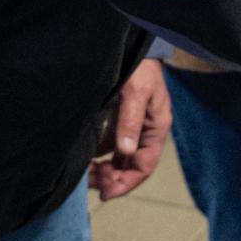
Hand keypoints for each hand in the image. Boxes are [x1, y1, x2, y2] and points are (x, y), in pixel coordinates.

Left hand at [88, 59, 170, 200]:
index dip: (126, 183)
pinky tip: (85, 162)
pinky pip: (110, 150)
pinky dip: (98, 160)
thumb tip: (125, 151)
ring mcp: (131, 129)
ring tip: (85, 176)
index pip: (145, 166)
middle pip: (132, 167)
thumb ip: (130, 122)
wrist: (130, 47)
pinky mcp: (118, 124)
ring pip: (120, 161)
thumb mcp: (136, 93)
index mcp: (156, 128)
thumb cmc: (139, 68)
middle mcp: (145, 132)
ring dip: (104, 172)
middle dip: (112, 179)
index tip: (105, 194)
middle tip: (89, 184)